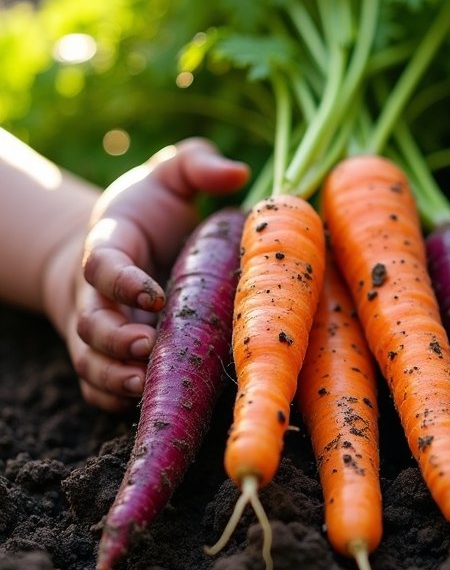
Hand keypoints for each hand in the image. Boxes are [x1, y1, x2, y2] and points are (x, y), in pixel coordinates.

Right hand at [66, 138, 248, 411]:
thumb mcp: (169, 176)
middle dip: (115, 340)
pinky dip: (115, 402)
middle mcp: (97, 295)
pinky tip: (147, 405)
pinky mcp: (109, 359)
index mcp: (109, 245)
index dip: (122, 280)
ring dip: (114, 378)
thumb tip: (238, 173)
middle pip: (90, 324)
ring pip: (91, 363)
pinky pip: (100, 390)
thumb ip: (196, 164)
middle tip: (148, 347)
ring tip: (144, 386)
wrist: (119, 249)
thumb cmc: (151, 211)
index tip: (154, 294)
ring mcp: (100, 332)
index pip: (101, 265)